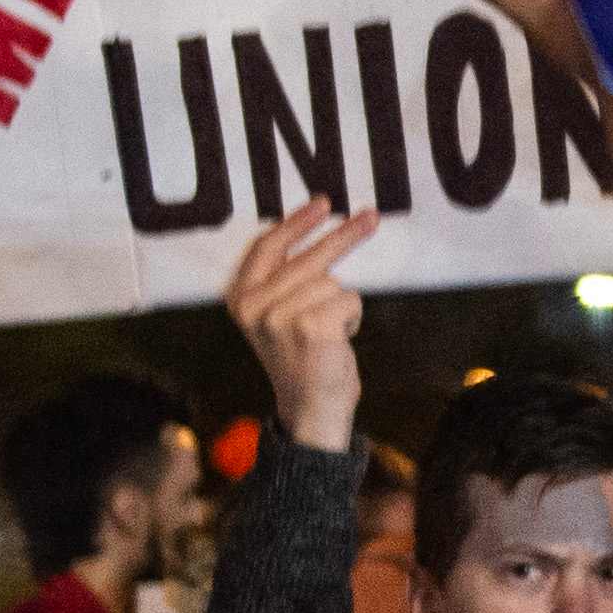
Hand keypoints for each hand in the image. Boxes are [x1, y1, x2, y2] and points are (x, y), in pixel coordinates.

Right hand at [226, 202, 378, 452]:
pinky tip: (338, 340)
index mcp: (241, 299)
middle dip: (344, 236)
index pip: (266, 247)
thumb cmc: (302, 360)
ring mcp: (280, 316)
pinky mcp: (310, 326)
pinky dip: (353, 317)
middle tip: (371, 217)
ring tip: (331, 332)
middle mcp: (255, 307)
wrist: (311, 409)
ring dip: (342, 304)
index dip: (296, 223)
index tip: (322, 203)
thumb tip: (316, 234)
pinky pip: (349, 299)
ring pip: (333, 281)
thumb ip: (283, 281)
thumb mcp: (277, 318)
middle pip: (308, 256)